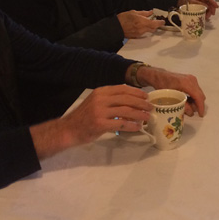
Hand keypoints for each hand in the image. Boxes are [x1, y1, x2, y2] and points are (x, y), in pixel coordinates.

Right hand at [31, 85, 152, 158]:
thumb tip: (131, 101)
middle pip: (126, 99)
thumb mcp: (96, 102)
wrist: (68, 130)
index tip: (146, 97)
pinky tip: (138, 127)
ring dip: (139, 114)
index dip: (136, 92)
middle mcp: (101, 99)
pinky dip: (131, 125)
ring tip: (147, 117)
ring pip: (125, 111)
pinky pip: (121, 124)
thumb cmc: (84, 117)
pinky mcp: (100, 124)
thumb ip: (111, 99)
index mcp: (101, 91)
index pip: (122, 89)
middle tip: (150, 107)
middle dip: (141, 103)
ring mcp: (100, 111)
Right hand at [117, 10, 162, 37]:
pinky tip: (139, 26)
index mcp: (143, 22)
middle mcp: (142, 29)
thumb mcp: (134, 12)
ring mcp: (139, 34)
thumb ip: (144, 13)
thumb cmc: (123, 19)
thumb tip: (150, 12)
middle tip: (155, 21)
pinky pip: (143, 33)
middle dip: (155, 25)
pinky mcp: (136, 36)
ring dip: (149, 27)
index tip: (162, 21)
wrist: (115, 27)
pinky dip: (144, 29)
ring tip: (145, 22)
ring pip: (148, 31)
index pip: (155, 24)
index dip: (160, 23)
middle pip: (153, 28)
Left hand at [136, 65, 205, 116]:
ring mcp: (192, 79)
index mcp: (186, 83)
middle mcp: (191, 80)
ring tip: (188, 108)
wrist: (159, 75)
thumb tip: (191, 113)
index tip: (200, 115)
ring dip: (196, 101)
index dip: (200, 107)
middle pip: (200, 95)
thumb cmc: (162, 85)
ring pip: (199, 93)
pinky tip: (187, 101)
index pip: (198, 96)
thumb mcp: (171, 96)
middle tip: (192, 113)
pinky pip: (196, 90)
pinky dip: (194, 97)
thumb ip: (182, 105)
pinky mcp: (191, 79)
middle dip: (198, 105)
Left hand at [179, 0, 218, 17]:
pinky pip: (207, 7)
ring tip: (207, 16)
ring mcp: (203, 0)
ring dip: (210, 11)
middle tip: (212, 14)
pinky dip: (207, 12)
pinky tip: (206, 15)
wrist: (182, 3)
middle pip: (210, 2)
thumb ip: (199, 4)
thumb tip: (206, 7)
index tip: (217, 7)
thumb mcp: (191, 2)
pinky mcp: (203, 3)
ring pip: (210, 5)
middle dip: (212, 8)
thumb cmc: (186, 2)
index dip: (213, 2)